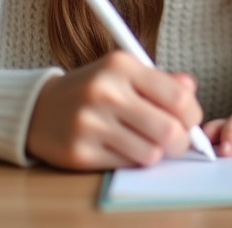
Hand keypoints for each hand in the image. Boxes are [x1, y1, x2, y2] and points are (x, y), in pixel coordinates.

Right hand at [25, 50, 203, 169]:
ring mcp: (90, 124)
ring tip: (146, 142)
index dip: (192, 114)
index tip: (189, 120)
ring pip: (151, 153)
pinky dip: (133, 161)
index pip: (179, 96)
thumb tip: (192, 92)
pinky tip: (123, 148)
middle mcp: (105, 92)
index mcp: (121, 65)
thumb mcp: (126, 73)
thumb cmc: (94, 90)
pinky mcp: (80, 153)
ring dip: (156, 152)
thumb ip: (163, 81)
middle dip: (181, 141)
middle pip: (169, 130)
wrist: (39, 109)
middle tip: (175, 140)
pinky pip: (127, 166)